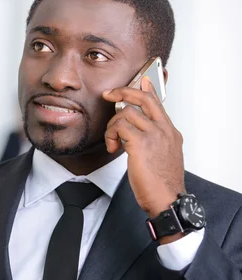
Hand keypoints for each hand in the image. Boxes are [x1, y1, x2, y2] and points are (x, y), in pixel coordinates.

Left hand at [102, 76, 184, 217]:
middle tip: (109, 94)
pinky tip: (113, 148)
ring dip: (112, 126)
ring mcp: (154, 135)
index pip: (158, 103)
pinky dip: (111, 135)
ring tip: (113, 142)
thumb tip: (133, 134)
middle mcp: (164, 130)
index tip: (140, 80)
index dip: (147, 90)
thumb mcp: (159, 157)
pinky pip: (120, 127)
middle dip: (123, 91)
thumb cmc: (160, 183)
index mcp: (170, 132)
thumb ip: (151, 141)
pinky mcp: (141, 143)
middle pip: (144, 99)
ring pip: (126, 113)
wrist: (167, 199)